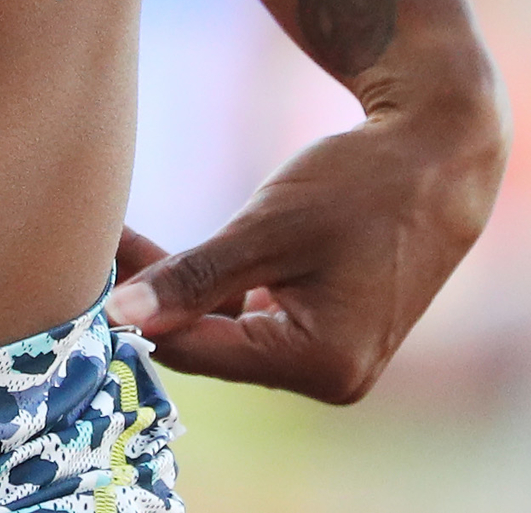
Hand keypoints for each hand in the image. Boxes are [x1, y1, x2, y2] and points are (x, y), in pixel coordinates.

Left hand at [104, 43, 505, 401]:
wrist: (441, 153)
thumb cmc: (362, 182)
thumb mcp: (271, 225)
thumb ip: (193, 277)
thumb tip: (116, 317)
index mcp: (323, 364)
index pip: (198, 350)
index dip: (135, 307)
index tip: (89, 255)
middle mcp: (331, 377)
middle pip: (210, 344)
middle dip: (153, 297)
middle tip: (98, 242)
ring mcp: (332, 358)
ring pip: (225, 330)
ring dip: (179, 289)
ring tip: (121, 242)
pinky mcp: (328, 331)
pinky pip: (252, 318)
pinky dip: (215, 287)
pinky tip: (168, 254)